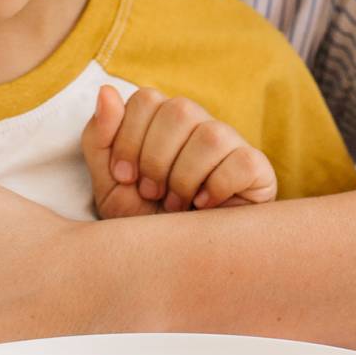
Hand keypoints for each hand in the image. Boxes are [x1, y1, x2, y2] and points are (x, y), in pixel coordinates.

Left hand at [81, 85, 275, 217]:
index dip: (129, 138)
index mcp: (162, 121)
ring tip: (175, 205)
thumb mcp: (110, 184)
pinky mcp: (256, 168)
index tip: (124, 176)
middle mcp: (198, 124)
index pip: (147, 99)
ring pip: (210, 135)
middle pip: (179, 110)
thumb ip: (100, 138)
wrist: (176, 263)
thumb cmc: (145, 221)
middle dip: (155, 158)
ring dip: (184, 178)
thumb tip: (106, 92)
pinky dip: (217, 187)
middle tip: (151, 193)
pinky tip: (204, 207)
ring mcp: (230, 143)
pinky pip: (241, 161)